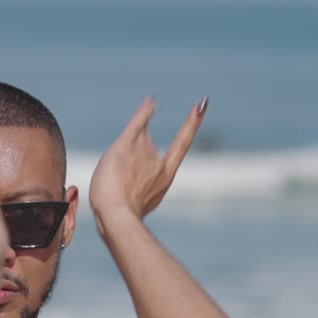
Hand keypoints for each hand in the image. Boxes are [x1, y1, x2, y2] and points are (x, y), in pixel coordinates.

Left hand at [89, 96, 205, 232]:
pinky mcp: (125, 147)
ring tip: (115, 176)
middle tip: (121, 180)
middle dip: (132, 153)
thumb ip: (141, 174)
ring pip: (134, 138)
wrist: (116, 217)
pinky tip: (152, 100)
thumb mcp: (135, 198)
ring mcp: (143, 152)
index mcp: (165, 177)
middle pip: (146, 141)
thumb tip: (143, 147)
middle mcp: (158, 161)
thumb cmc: (119, 213)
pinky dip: (145, 110)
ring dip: (124, 151)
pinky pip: (137, 123)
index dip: (191, 124)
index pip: (182, 144)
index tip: (201, 105)